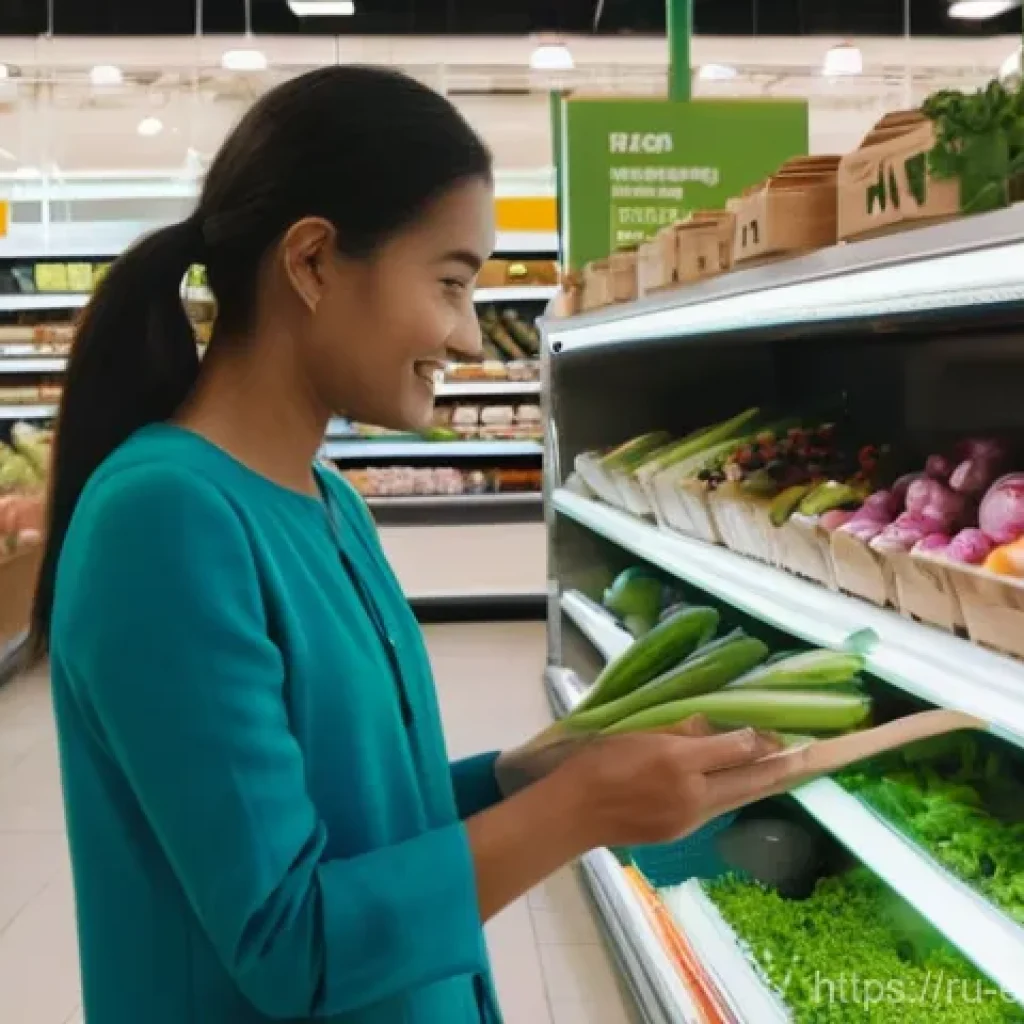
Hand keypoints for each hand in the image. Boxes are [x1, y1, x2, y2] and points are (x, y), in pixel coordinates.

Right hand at [548, 720, 806, 849]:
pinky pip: (715, 808)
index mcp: (679, 762)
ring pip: (735, 797)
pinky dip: (733, 794)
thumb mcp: (640, 734)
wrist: (574, 809)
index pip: (735, 749)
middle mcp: (691, 794)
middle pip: (748, 781)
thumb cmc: (600, 761)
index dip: (762, 741)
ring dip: (761, 783)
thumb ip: (684, 732)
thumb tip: (719, 729)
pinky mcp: (679, 832)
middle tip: (816, 757)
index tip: (783, 734)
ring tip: (786, 769)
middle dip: (783, 769)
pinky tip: (739, 785)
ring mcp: (688, 818)